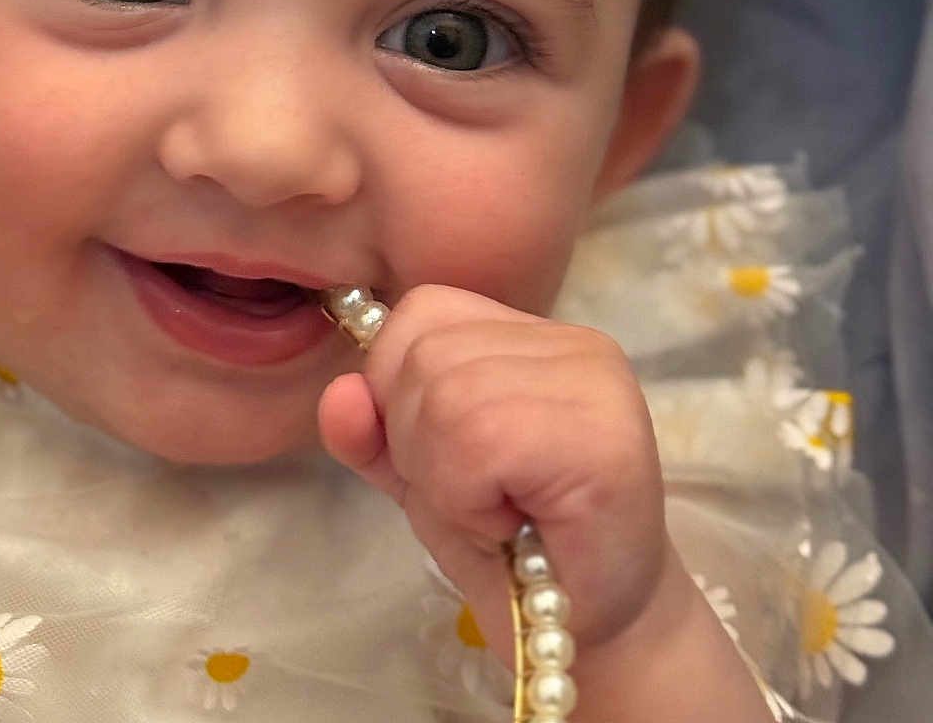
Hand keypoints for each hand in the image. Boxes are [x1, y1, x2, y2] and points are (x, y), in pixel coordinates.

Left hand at [317, 282, 673, 665]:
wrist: (588, 634)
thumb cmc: (510, 550)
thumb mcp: (419, 473)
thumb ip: (372, 429)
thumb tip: (339, 395)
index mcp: (528, 334)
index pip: (423, 311)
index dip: (397, 385)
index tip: (441, 456)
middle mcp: (570, 341)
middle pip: (425, 354)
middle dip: (417, 443)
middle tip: (475, 499)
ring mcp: (594, 381)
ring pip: (447, 395)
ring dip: (445, 478)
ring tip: (495, 513)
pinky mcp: (605, 437)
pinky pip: (480, 440)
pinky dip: (470, 498)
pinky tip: (511, 526)